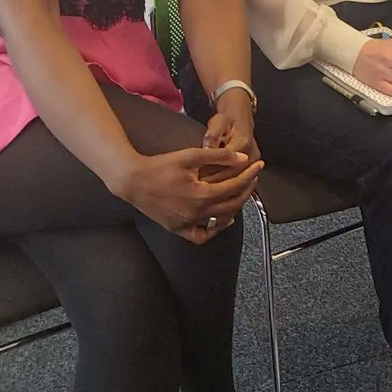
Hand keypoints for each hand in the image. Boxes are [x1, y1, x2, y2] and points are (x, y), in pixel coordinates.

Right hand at [114, 147, 263, 243]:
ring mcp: (186, 224)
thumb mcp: (192, 155)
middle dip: (246, 190)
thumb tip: (243, 158)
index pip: (235, 187)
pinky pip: (200, 235)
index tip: (259, 165)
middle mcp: (197, 214)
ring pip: (220, 221)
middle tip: (253, 177)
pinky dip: (213, 229)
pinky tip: (220, 219)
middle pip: (232, 205)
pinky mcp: (177, 229)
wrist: (133, 181)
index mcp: (202, 195)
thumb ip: (219, 156)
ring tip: (239, 193)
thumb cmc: (161, 166)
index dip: (250, 175)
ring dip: (234, 208)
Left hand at [201, 92, 259, 180]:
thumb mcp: (218, 123)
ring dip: (219, 186)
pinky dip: (226, 183)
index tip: (195, 178)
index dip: (210, 172)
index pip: (226, 164)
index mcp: (243, 143)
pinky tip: (212, 187)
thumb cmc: (227, 119)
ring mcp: (254, 161)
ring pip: (235, 180)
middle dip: (213, 182)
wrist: (240, 116)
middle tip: (196, 187)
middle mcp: (251, 154)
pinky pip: (238, 178)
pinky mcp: (253, 165)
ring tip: (202, 189)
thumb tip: (207, 149)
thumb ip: (212, 136)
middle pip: (231, 175)